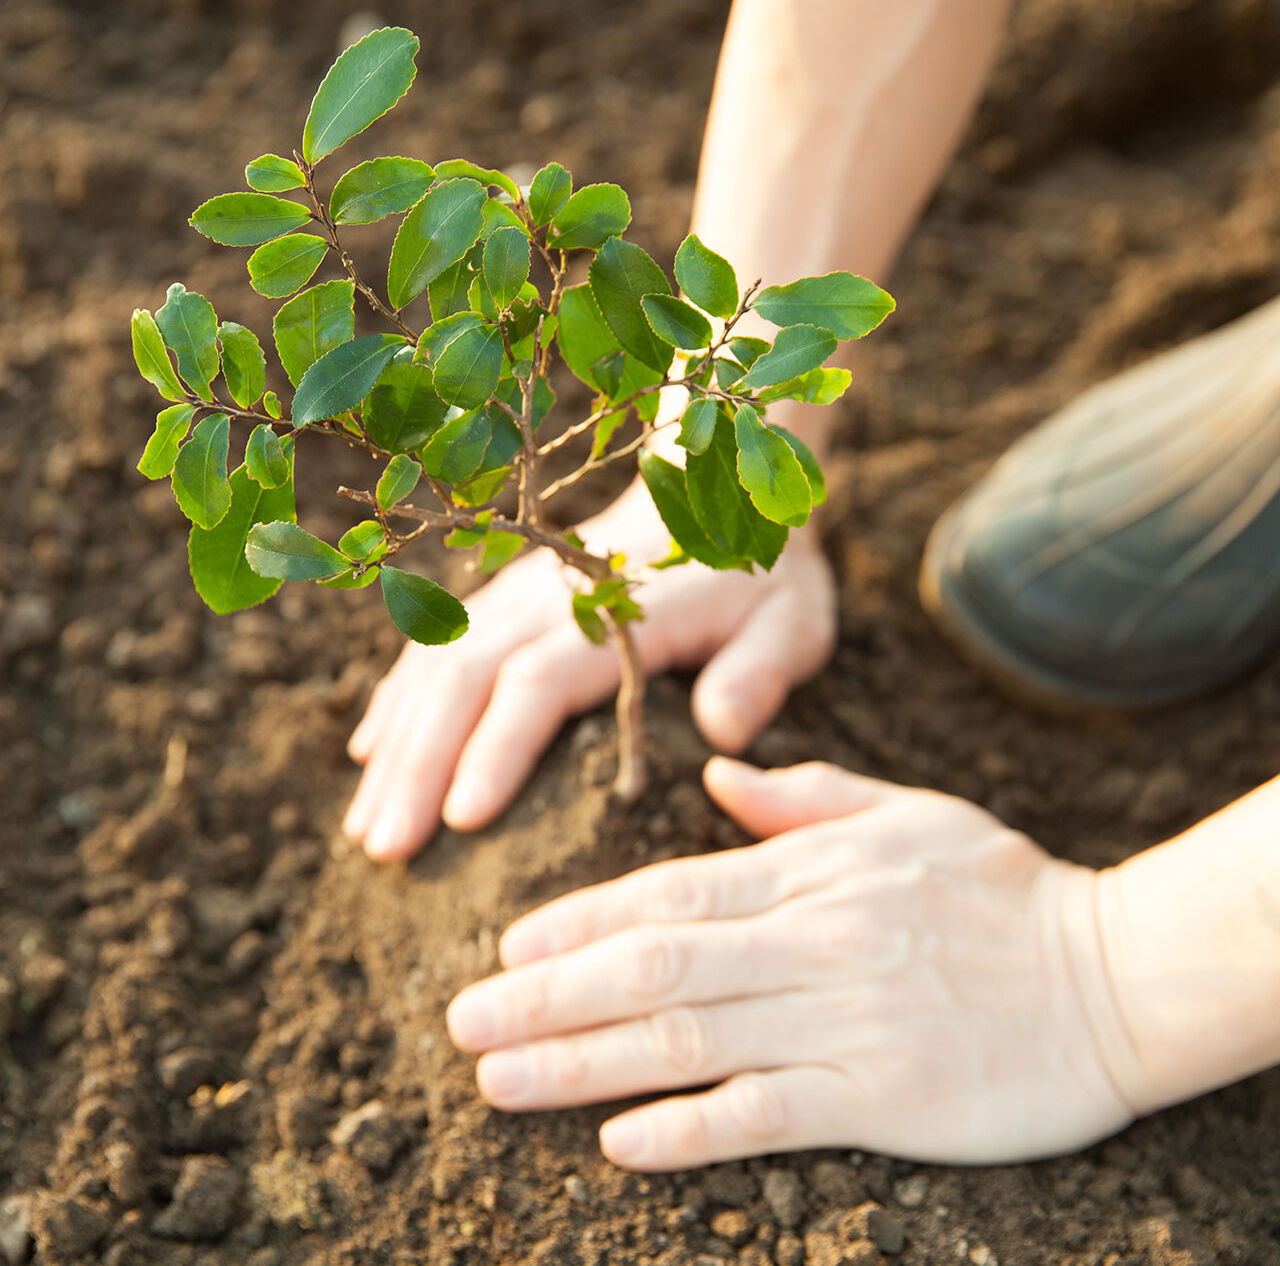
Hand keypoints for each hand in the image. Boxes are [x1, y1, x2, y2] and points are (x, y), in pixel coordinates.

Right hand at [343, 481, 835, 860]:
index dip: (496, 748)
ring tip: (365, 828)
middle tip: (385, 849)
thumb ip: (759, 673)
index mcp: (616, 613)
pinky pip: (432, 648)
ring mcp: (515, 596)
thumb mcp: (790, 621)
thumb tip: (723, 732)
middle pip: (464, 680)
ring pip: (435, 668)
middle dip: (418, 765)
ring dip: (396, 747)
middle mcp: (548, 600)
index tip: (460, 821)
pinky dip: (396, 702)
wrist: (713, 492)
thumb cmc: (756, 576)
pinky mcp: (501, 601)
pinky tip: (369, 755)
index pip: (539, 682)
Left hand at [446, 759, 1136, 1169]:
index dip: (579, 922)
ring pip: (689, 1042)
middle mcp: (811, 942)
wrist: (1114, 974)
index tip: (507, 948)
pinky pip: (768, 1113)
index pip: (667, 894)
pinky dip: (689, 1128)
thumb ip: (802, 797)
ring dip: (583, 1063)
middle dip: (548, 997)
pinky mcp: (884, 1095)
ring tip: (501, 1081)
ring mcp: (844, 1020)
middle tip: (462, 1022)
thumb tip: (717, 776)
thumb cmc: (1000, 887)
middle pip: (654, 969)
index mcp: (809, 871)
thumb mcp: (903, 812)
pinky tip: (619, 1141)